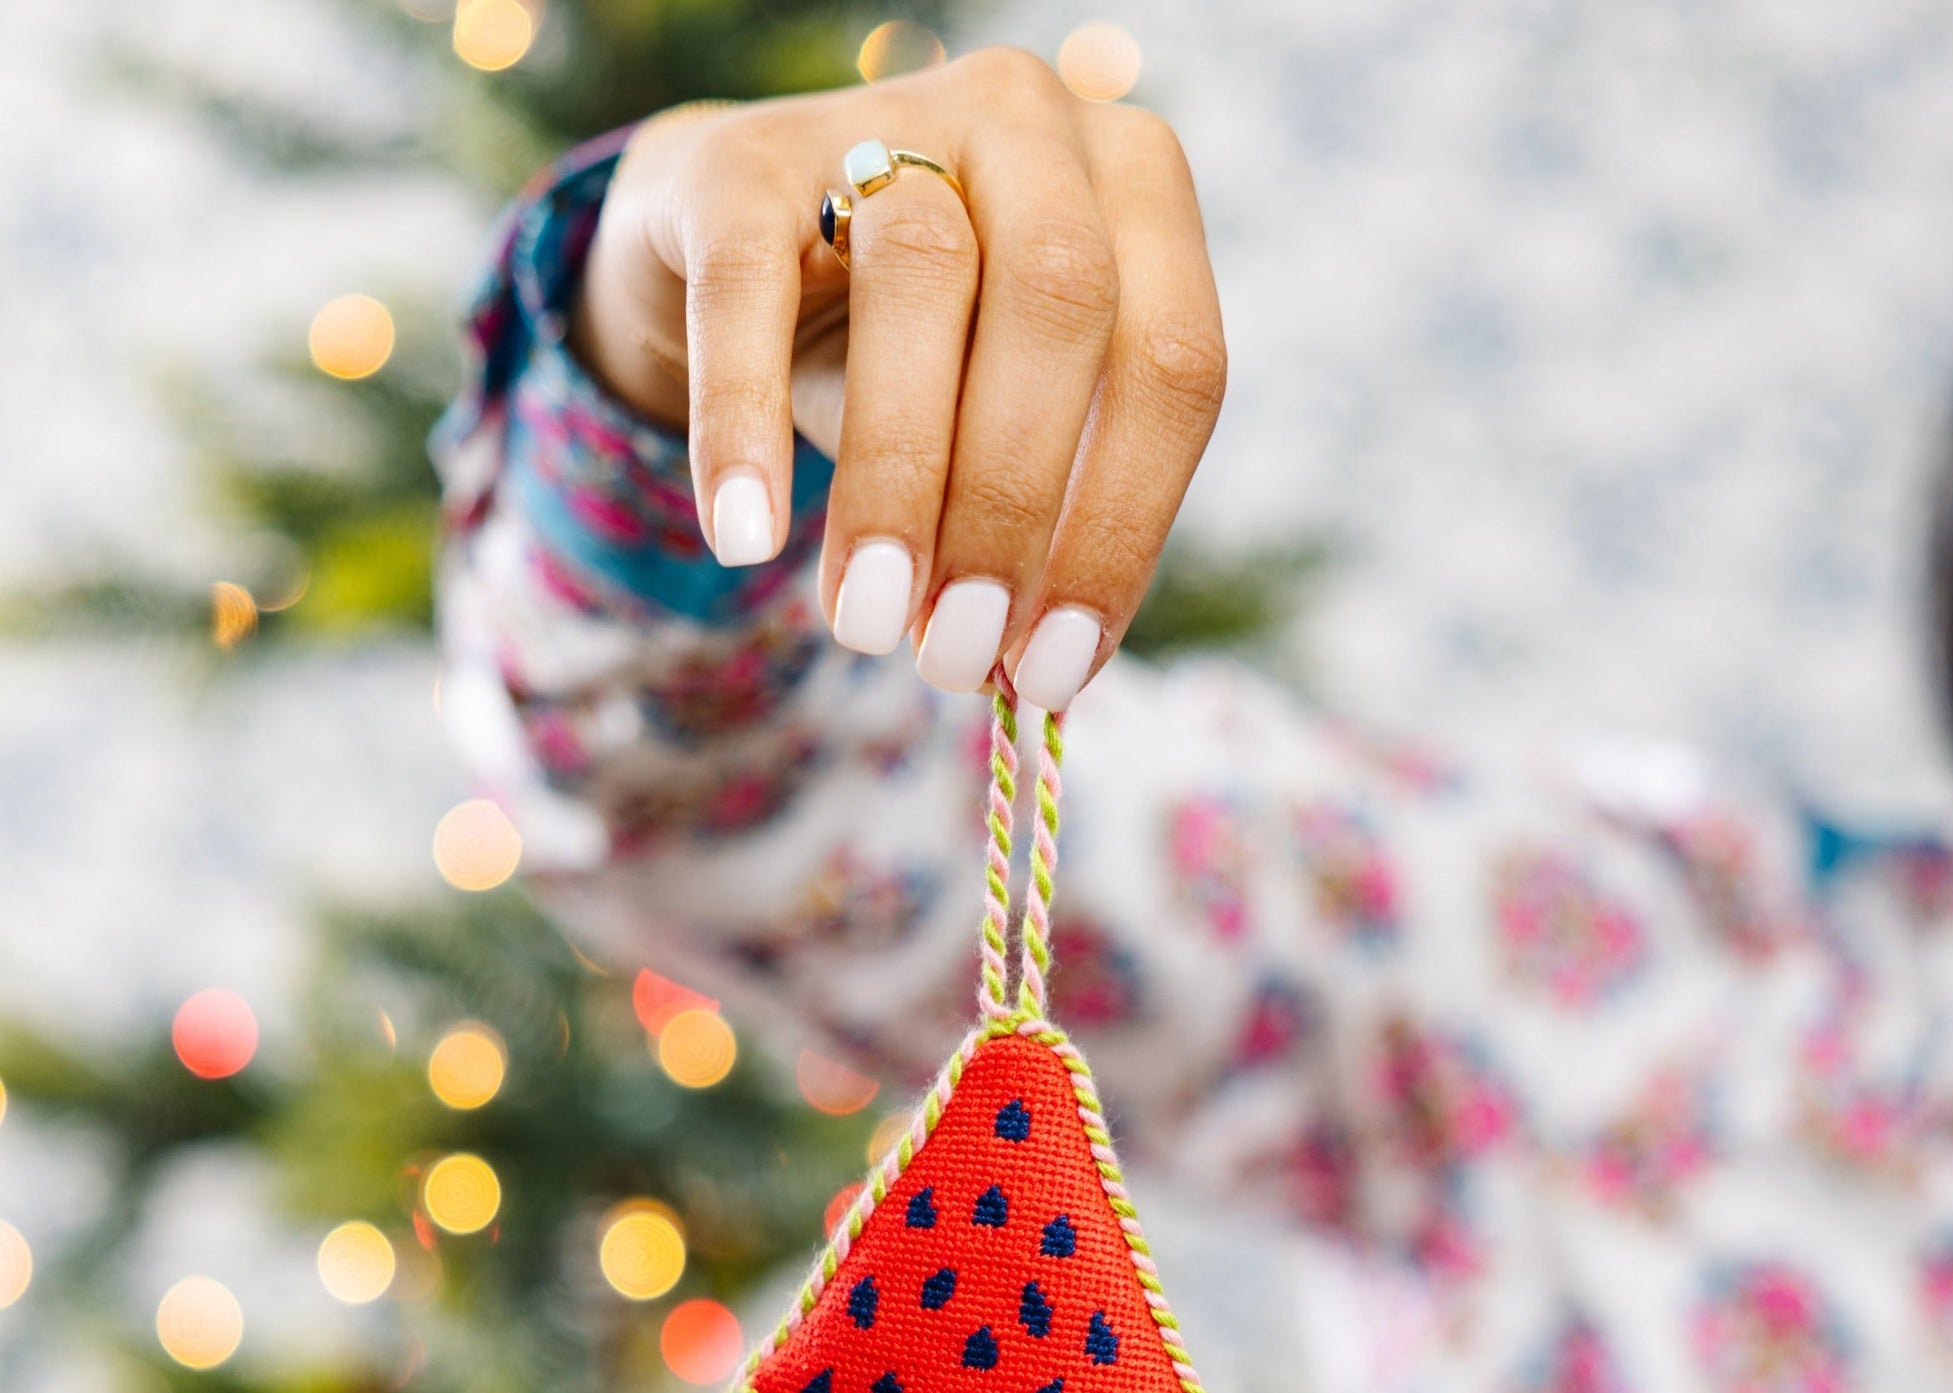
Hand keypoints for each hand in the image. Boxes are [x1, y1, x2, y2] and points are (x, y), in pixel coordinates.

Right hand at [570, 49, 1226, 707]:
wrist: (737, 245)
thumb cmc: (913, 358)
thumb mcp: (1003, 417)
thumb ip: (1045, 508)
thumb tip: (1040, 674)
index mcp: (1138, 191)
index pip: (1172, 364)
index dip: (1120, 531)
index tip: (1056, 670)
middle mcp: (1036, 124)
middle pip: (1062, 307)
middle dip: (1012, 506)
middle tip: (955, 654)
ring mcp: (890, 115)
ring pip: (921, 278)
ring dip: (900, 477)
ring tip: (866, 621)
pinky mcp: (742, 157)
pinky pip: (747, 288)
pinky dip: (744, 424)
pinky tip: (746, 540)